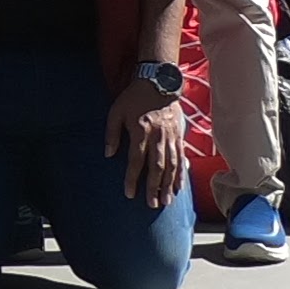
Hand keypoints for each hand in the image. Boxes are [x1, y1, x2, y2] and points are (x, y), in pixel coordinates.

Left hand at [105, 79, 187, 207]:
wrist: (159, 83)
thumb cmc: (134, 98)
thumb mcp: (116, 111)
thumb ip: (111, 133)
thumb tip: (108, 154)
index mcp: (140, 131)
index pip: (136, 160)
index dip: (132, 178)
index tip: (129, 193)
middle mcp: (158, 137)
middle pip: (156, 166)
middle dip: (154, 187)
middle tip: (152, 204)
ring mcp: (171, 137)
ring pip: (171, 165)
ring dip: (169, 184)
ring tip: (166, 201)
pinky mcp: (180, 136)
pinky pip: (181, 158)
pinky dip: (181, 174)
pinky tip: (179, 186)